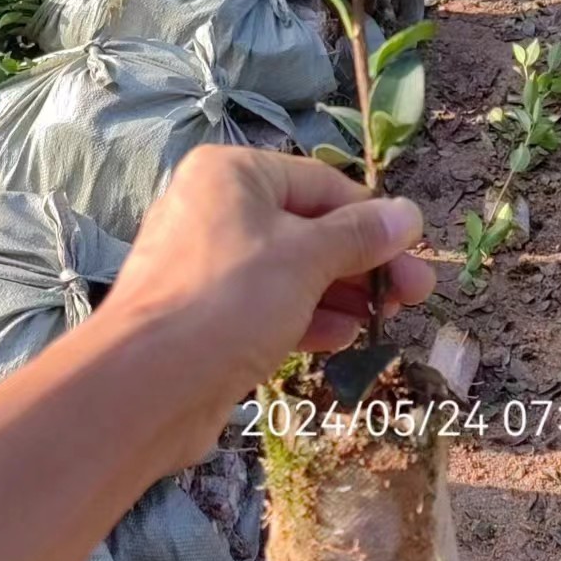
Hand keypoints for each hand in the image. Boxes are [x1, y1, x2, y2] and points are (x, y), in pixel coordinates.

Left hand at [99, 146, 432, 423]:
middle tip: (413, 298)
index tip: (415, 256)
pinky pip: (266, 303)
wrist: (145, 386)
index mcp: (234, 173)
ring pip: (290, 269)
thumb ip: (360, 235)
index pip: (323, 184)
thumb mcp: (306, 258)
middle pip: (308, 227)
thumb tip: (408, 215)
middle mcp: (215, 207)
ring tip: (382, 321)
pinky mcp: (204, 314)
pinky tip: (341, 337)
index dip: (374, 220)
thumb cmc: (230, 300)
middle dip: (363, 263)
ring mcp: (206, 263)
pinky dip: (306, 315)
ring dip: (340, 292)